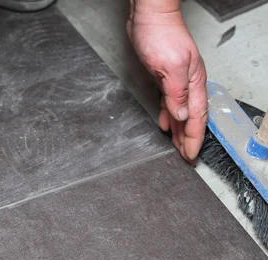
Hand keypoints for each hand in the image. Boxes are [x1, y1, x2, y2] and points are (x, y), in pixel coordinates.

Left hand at [127, 8, 207, 161]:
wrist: (148, 16)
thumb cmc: (159, 35)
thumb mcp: (169, 66)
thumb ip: (176, 93)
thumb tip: (182, 116)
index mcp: (194, 83)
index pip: (197, 118)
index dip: (195, 139)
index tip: (191, 155)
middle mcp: (188, 84)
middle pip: (191, 119)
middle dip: (189, 140)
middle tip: (186, 158)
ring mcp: (177, 81)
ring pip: (180, 113)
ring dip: (179, 131)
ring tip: (177, 148)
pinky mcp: (165, 77)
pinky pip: (169, 103)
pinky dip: (168, 116)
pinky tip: (164, 124)